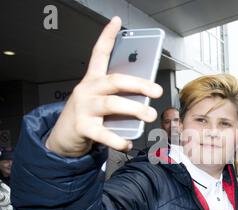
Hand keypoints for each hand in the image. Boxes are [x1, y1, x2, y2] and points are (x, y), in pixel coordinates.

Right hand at [45, 16, 162, 156]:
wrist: (64, 137)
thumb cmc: (88, 115)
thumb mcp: (101, 100)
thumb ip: (118, 97)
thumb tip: (145, 100)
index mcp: (93, 80)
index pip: (100, 54)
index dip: (107, 37)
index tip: (117, 22)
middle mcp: (87, 90)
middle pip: (114, 81)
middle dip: (138, 84)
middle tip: (156, 91)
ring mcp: (83, 108)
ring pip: (111, 104)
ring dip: (133, 109)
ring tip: (149, 115)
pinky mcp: (82, 127)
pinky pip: (103, 133)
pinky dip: (118, 139)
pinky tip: (127, 143)